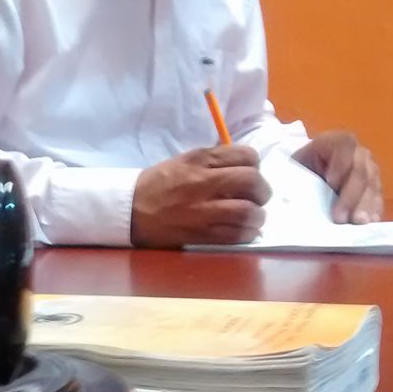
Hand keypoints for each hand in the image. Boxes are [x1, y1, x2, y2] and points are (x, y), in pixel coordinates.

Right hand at [131, 146, 271, 248]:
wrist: (130, 210)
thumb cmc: (158, 184)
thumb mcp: (185, 161)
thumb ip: (215, 162)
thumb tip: (245, 168)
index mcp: (200, 159)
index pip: (246, 156)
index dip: (255, 166)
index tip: (249, 175)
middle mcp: (203, 182)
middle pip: (252, 182)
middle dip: (262, 191)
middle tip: (257, 198)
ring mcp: (201, 210)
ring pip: (247, 211)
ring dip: (257, 215)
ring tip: (253, 217)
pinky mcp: (199, 233)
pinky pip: (235, 235)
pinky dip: (247, 233)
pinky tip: (244, 231)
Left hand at [293, 131, 382, 224]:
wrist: (311, 173)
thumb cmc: (299, 169)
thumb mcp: (294, 166)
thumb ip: (295, 174)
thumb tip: (289, 198)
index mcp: (335, 141)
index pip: (344, 145)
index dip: (340, 163)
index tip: (331, 182)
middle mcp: (357, 153)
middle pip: (359, 171)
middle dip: (350, 195)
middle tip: (340, 218)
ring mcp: (369, 170)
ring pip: (371, 185)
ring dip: (365, 206)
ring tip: (358, 223)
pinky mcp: (374, 188)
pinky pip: (378, 198)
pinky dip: (374, 210)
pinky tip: (370, 222)